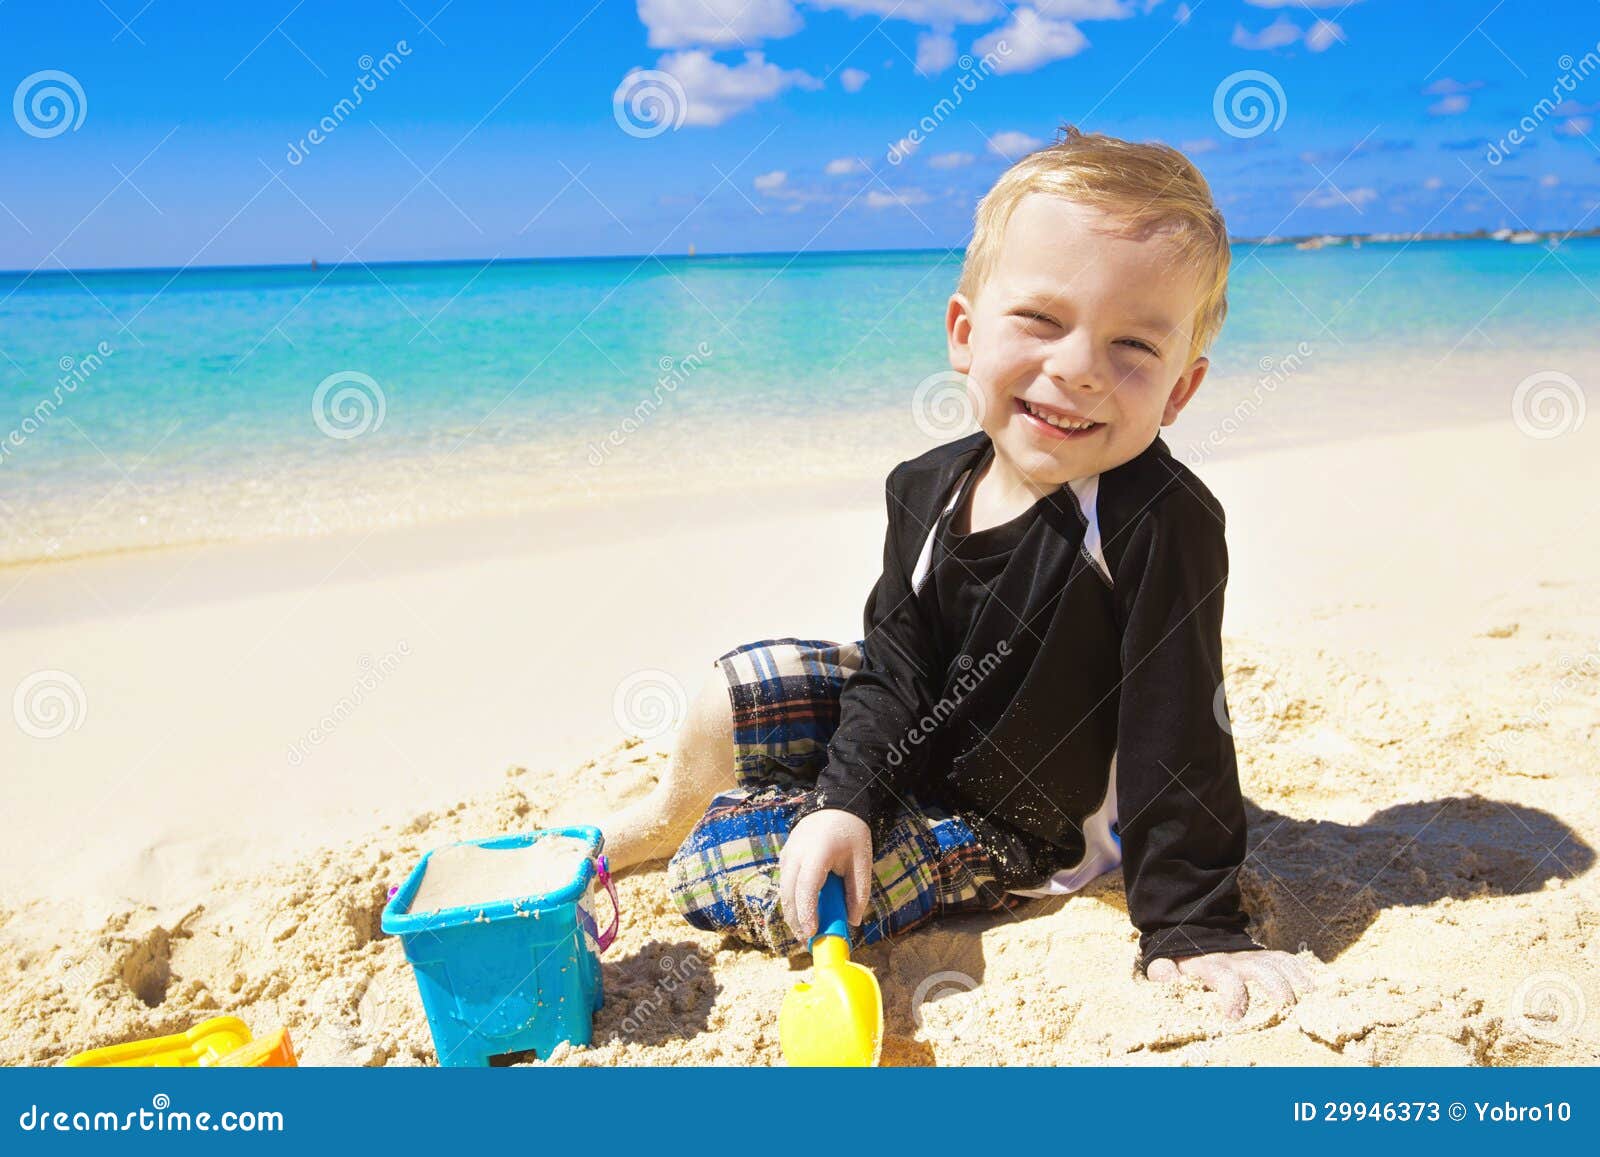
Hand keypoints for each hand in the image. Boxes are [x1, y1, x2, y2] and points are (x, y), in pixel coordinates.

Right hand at [779, 808, 873, 940]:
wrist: (835, 806)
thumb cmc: (851, 834)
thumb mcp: (862, 861)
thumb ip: (858, 892)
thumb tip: (853, 921)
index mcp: (817, 852)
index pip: (806, 887)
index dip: (807, 912)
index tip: (812, 932)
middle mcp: (796, 853)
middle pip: (789, 894)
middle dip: (796, 921)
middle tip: (808, 941)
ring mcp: (787, 854)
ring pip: (784, 891)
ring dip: (792, 913)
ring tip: (806, 932)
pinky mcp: (785, 857)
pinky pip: (785, 884)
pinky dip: (791, 901)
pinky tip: (802, 914)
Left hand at [1146, 948, 1317, 1020]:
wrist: (1195, 928)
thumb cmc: (1181, 956)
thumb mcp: (1165, 960)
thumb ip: (1162, 971)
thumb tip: (1167, 978)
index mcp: (1212, 966)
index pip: (1227, 979)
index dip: (1233, 998)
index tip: (1235, 1018)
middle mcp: (1238, 960)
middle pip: (1265, 972)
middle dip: (1278, 991)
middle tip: (1287, 1013)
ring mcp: (1255, 957)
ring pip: (1282, 966)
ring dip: (1298, 985)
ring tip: (1311, 1005)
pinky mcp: (1267, 957)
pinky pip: (1290, 961)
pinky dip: (1304, 975)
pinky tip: (1316, 993)